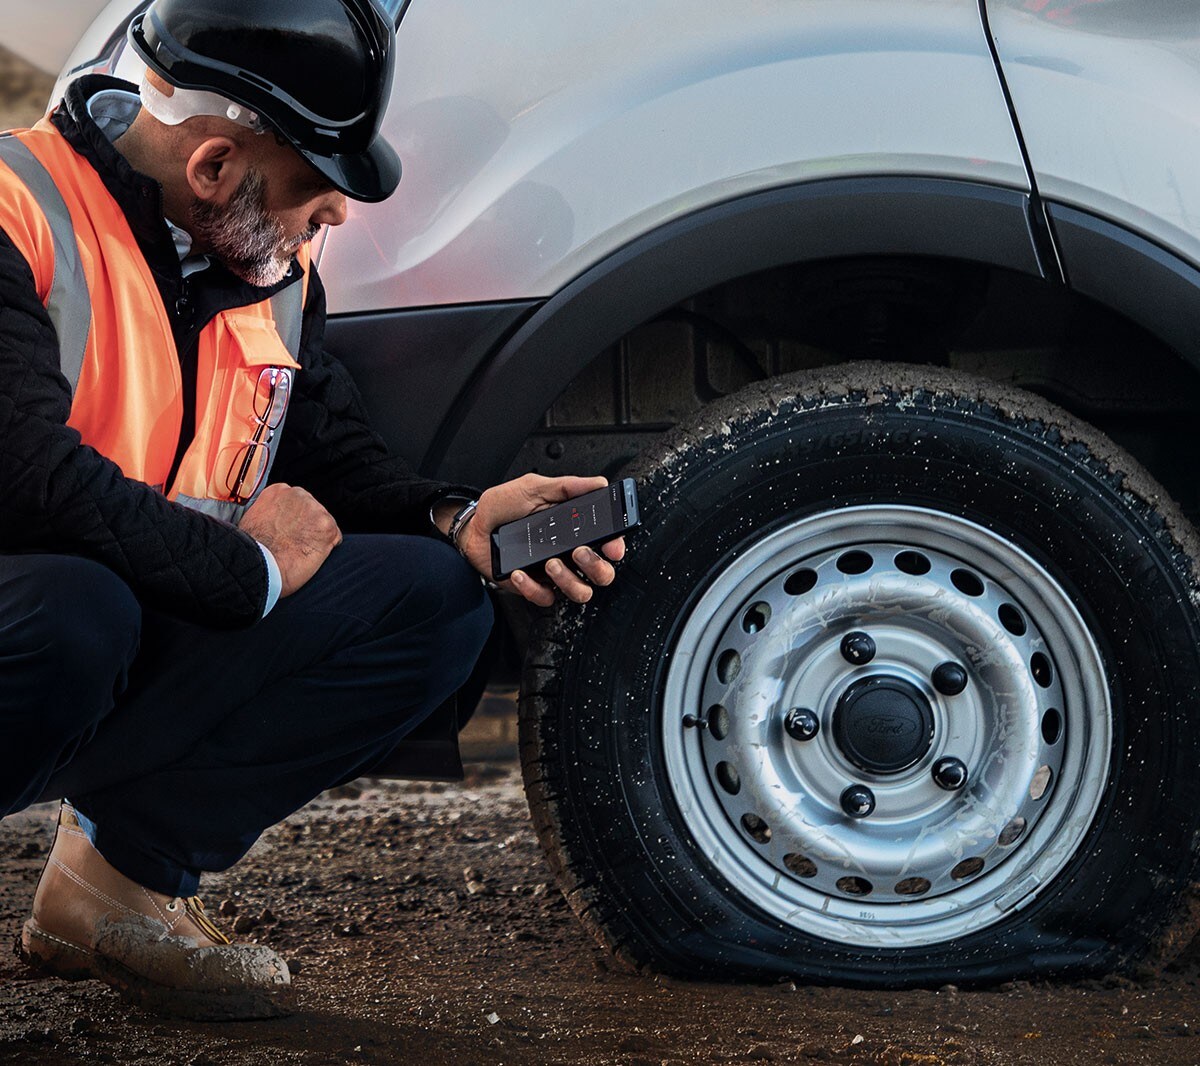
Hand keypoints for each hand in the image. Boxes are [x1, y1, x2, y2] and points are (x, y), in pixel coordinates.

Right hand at [240, 483, 341, 596]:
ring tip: (299, 550)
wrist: (257, 564)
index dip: (295, 519)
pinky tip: (311, 555)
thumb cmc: (252, 547)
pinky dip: (327, 548)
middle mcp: (298, 494)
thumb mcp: (254, 517)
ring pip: (324, 524)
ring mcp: (315, 509)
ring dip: (317, 536)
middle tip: (295, 543)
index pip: (297, 502)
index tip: (289, 530)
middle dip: (308, 526)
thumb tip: (276, 520)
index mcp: (279, 490)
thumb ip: (271, 512)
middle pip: (313, 510)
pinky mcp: (327, 526)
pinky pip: (335, 537)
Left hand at [453, 474, 625, 605]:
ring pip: (580, 591)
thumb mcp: (534, 488)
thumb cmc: (503, 508)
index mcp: (575, 528)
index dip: (615, 547)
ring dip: (569, 580)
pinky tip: (520, 573)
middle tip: (579, 552)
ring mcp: (553, 572)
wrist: (472, 528)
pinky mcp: (534, 586)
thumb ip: (567, 487)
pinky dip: (532, 588)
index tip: (612, 546)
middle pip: (601, 573)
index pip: (607, 542)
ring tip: (550, 563)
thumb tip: (598, 483)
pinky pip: (545, 597)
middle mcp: (568, 553)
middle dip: (596, 566)